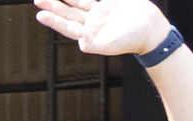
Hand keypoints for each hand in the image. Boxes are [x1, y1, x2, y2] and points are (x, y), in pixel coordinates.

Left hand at [33, 0, 172, 57]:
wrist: (152, 28)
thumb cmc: (132, 40)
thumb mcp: (111, 45)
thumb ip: (94, 45)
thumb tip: (80, 42)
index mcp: (89, 33)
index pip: (66, 26)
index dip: (53, 21)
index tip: (41, 14)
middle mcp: (92, 22)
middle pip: (68, 12)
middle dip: (53, 6)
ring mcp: (101, 11)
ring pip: (79, 1)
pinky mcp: (111, 1)